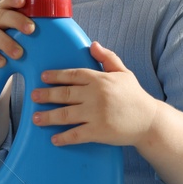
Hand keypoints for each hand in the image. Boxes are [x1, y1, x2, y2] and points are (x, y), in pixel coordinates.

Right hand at [0, 0, 34, 72]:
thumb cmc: (8, 51)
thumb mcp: (19, 39)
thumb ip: (32, 33)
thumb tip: (64, 34)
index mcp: (3, 15)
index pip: (6, 1)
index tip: (24, 1)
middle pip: (0, 15)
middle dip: (16, 21)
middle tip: (31, 30)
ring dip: (6, 42)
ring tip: (19, 54)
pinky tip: (2, 63)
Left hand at [31, 41, 159, 147]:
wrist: (149, 121)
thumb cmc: (135, 96)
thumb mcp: (123, 73)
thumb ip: (107, 58)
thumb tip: (93, 44)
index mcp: (100, 80)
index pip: (73, 75)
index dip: (56, 75)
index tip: (43, 77)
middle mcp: (95, 95)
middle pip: (64, 94)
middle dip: (46, 95)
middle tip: (33, 96)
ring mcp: (96, 114)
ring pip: (65, 114)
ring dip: (48, 117)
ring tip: (36, 118)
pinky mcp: (99, 131)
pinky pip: (76, 134)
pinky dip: (64, 138)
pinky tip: (54, 139)